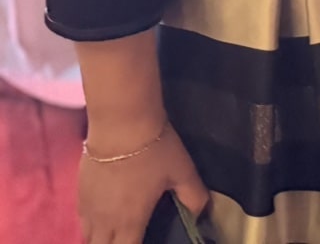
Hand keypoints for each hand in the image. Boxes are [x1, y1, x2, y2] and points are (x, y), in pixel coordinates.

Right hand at [77, 119, 207, 243]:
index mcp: (131, 221)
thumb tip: (202, 213)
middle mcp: (105, 221)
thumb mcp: (183, 172)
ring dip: (102, 240)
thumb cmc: (155, 149)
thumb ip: (194, 196)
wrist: (121, 124)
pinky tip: (104, 217)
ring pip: (89, 238)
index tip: (144, 240)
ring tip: (117, 233)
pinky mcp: (79, 194)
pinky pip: (82, 221)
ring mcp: (88, 208)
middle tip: (131, 236)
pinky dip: (92, 226)